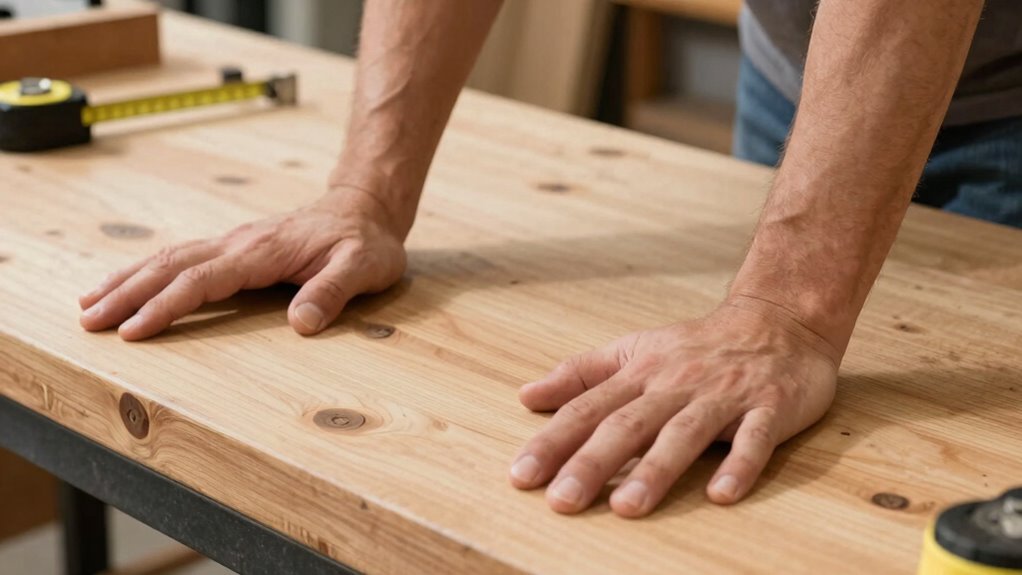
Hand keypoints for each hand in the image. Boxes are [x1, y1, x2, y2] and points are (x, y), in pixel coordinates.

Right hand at [79, 186, 407, 339]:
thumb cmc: (365, 241)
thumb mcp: (362, 267)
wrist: (365, 207)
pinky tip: (128, 285)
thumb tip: (302, 324)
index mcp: (263, 251)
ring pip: (169, 258)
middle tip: (88, 321)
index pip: (203, 280)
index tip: (133, 329)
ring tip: (88, 305)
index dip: (166, 306)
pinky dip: (148, 272)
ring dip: (127, 280)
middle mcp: (239, 243)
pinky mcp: (235, 248)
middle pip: (171, 265)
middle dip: (127, 293)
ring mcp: (234, 243)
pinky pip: (182, 258)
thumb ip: (332, 293)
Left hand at [508, 297, 839, 517]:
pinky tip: (721, 495)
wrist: (779, 319)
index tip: (522, 476)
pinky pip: (754, 439)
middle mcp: (676, 385)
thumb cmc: (699, 345)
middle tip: (562, 500)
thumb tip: (527, 396)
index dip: (553, 441)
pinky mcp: (770, 408)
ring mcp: (723, 397)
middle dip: (592, 463)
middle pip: (628, 425)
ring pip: (684, 434)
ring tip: (626, 507)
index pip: (588, 409)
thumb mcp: (635, 349)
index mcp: (641, 373)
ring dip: (656, 470)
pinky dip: (740, 465)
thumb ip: (581, 374)